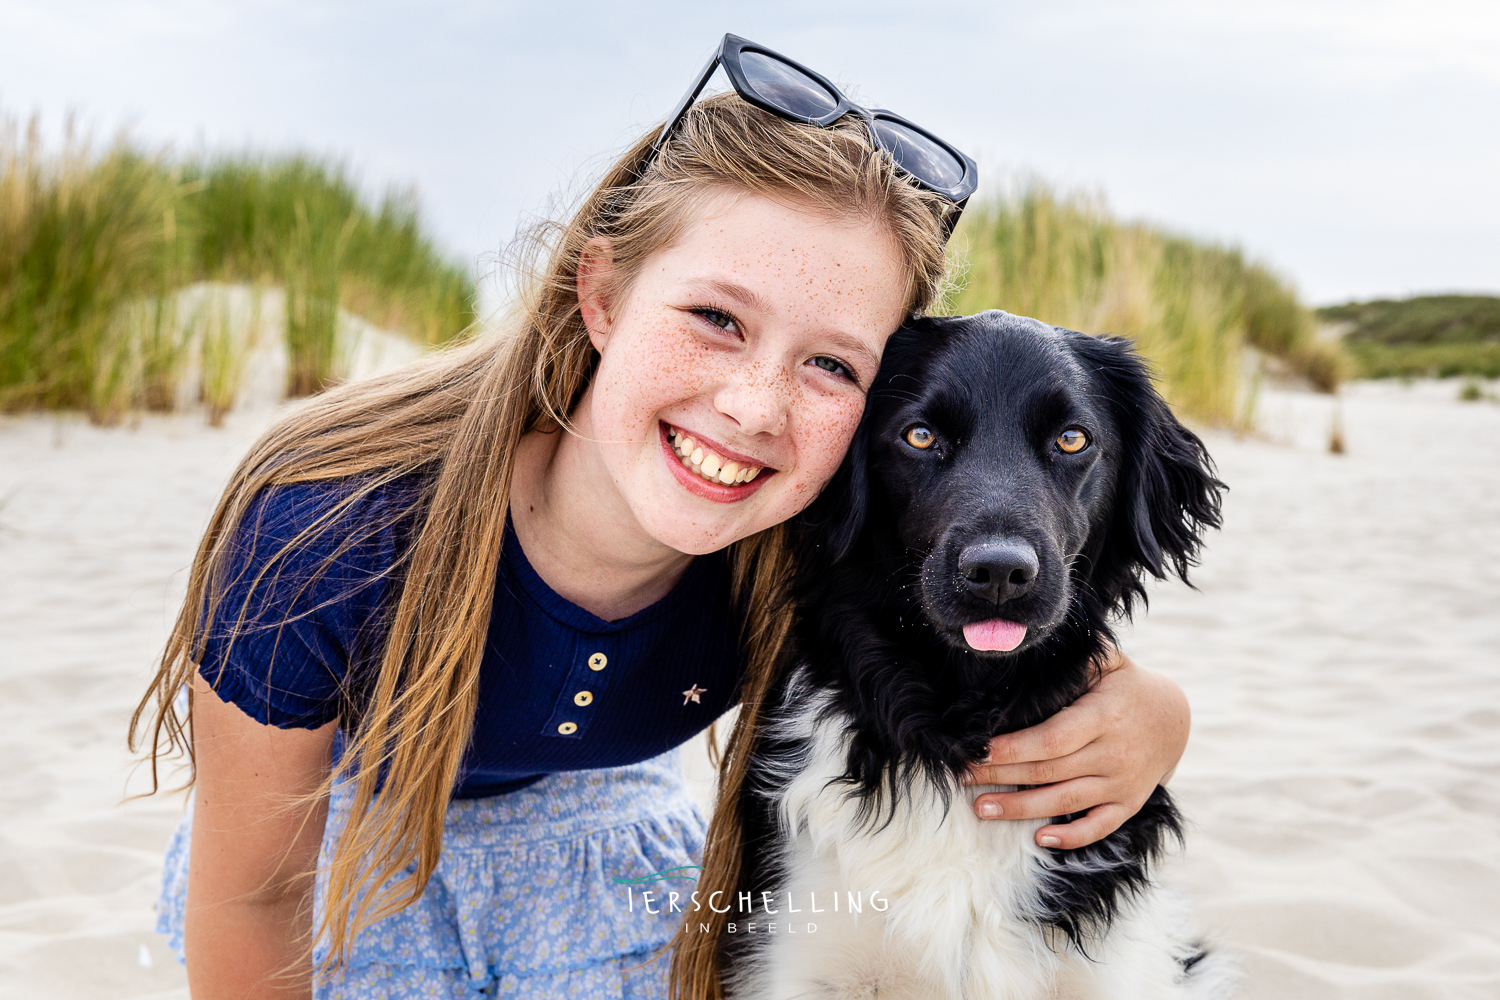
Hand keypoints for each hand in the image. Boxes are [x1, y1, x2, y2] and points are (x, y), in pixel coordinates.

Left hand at [961, 649, 1188, 849]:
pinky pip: (1099, 826)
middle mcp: (1113, 753)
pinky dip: (1072, 836)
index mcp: (1103, 717)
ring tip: (981, 808)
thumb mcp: (1110, 662)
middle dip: (1001, 776)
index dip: (1011, 748)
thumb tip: (1031, 641)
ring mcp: (1122, 783)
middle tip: (962, 777)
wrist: (1175, 719)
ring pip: (1065, 801)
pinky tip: (1041, 839)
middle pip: (1048, 771)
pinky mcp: (1128, 804)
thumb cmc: (1128, 686)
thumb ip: (1077, 657)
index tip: (975, 749)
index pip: (1050, 739)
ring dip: (1021, 809)